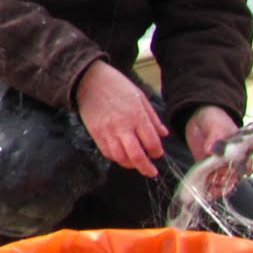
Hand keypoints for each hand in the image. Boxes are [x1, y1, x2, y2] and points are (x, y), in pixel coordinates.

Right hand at [75, 61, 168, 176]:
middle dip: (146, 168)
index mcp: (137, 116)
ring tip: (135, 163)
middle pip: (136, 156)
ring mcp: (107, 131)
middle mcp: (123, 126)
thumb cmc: (117, 86)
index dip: (157, 152)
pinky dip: (116, 158)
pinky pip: (107, 152)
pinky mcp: (95, 133)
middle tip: (151, 172)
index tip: (157, 153)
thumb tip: (163, 134)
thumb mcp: (140, 97)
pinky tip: (121, 155)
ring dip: (130, 164)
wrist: (88, 80)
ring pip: (120, 157)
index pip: (152, 143)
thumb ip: (153, 118)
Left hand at [185, 104, 243, 199]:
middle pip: (232, 176)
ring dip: (217, 188)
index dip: (235, 172)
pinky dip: (208, 188)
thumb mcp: (215, 125)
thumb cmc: (213, 119)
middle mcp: (232, 160)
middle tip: (214, 180)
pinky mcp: (208, 167)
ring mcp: (220, 165)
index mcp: (240, 151)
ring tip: (209, 191)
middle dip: (224, 181)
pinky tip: (205, 193)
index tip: (225, 173)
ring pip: (222, 181)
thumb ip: (215, 137)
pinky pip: (210, 180)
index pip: (242, 166)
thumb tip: (211, 150)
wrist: (199, 118)